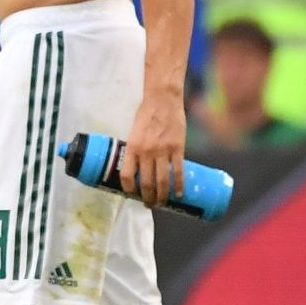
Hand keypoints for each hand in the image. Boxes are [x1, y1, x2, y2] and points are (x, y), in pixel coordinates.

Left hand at [120, 92, 185, 207]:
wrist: (163, 99)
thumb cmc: (146, 114)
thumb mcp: (134, 132)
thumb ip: (136, 149)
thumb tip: (138, 168)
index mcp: (132, 147)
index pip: (126, 175)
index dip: (129, 189)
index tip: (132, 195)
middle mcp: (146, 152)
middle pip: (146, 183)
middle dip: (147, 198)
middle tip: (149, 204)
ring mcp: (163, 151)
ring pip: (162, 181)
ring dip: (162, 196)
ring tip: (161, 203)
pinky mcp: (178, 148)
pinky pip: (178, 172)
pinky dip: (179, 186)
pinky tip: (178, 194)